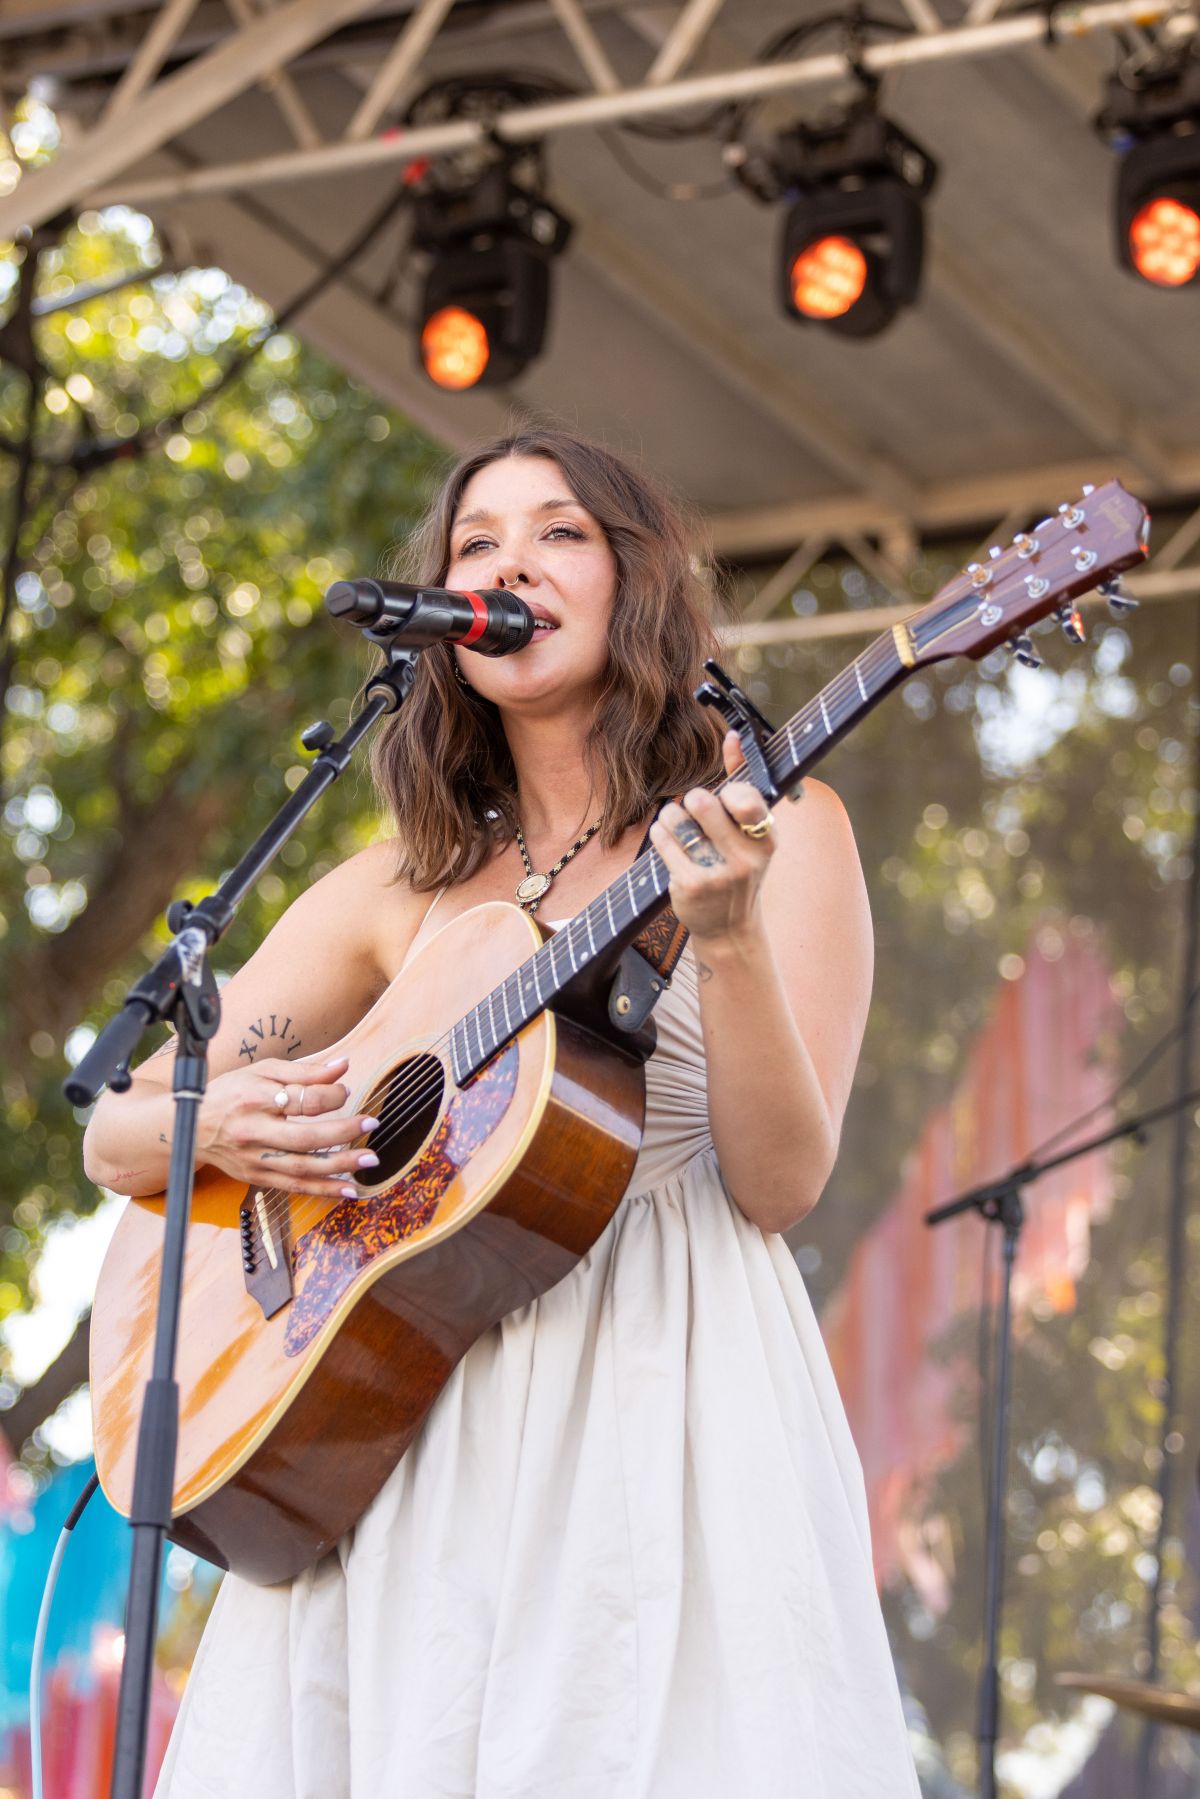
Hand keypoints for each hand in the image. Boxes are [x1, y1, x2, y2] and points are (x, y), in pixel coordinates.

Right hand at [197, 1053, 379, 1197]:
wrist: (189, 1127)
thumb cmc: (230, 1092)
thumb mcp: (262, 1070)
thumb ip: (305, 1071)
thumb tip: (344, 1066)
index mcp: (255, 1098)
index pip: (299, 1100)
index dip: (329, 1095)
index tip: (346, 1090)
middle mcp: (254, 1132)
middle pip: (304, 1138)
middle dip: (342, 1132)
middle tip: (371, 1123)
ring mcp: (254, 1159)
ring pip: (301, 1168)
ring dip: (339, 1166)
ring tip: (369, 1161)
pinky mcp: (256, 1177)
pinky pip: (294, 1187)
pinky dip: (323, 1190)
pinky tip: (348, 1189)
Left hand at [647, 731, 775, 946]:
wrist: (729, 928)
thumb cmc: (737, 868)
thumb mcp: (751, 832)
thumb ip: (742, 781)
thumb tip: (734, 736)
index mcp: (766, 838)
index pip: (743, 796)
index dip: (726, 793)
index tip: (725, 804)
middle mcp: (746, 857)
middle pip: (703, 802)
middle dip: (692, 802)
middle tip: (695, 814)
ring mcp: (717, 873)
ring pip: (677, 818)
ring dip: (671, 817)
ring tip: (678, 827)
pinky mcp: (690, 885)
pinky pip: (662, 840)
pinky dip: (660, 835)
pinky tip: (668, 842)